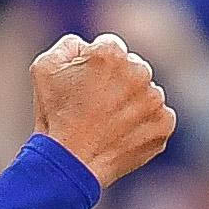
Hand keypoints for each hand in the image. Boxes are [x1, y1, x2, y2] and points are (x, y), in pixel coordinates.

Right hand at [30, 33, 175, 185]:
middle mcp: (139, 71)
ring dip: (132, 103)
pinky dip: (144, 125)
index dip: (95, 66)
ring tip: (108, 124)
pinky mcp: (164, 124)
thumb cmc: (54, 115)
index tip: (86, 86)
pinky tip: (121, 135)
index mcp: (111, 53)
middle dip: (118, 82)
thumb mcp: (44, 67)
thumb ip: (69, 44)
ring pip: (146, 93)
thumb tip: (87, 45)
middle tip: (96, 107)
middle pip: (132, 68)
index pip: (110, 48)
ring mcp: (154, 100)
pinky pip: (157, 117)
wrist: (71, 163)